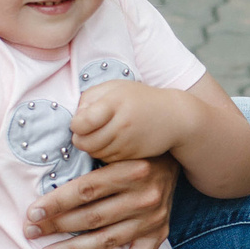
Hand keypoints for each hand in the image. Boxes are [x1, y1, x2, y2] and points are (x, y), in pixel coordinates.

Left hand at [25, 153, 178, 248]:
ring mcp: (152, 220)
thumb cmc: (134, 148)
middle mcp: (144, 197)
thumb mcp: (116, 141)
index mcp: (131, 170)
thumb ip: (90, 151)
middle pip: (92, 217)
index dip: (56, 203)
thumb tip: (52, 163)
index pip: (85, 191)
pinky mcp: (157, 236)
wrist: (176, 153)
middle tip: (29, 232)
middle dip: (57, 226)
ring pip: (106, 241)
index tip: (32, 213)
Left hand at [71, 80, 195, 164]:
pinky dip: (105, 153)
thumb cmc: (139, 99)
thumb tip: (74, 120)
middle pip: (84, 142)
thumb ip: (89, 99)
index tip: (81, 121)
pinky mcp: (132, 157)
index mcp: (114, 103)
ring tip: (101, 134)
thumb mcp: (114, 88)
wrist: (175, 117)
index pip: (81, 123)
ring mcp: (127, 143)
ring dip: (92, 147)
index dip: (76, 124)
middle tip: (87, 131)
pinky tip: (113, 143)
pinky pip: (107, 160)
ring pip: (94, 153)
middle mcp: (121, 124)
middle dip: (80, 138)